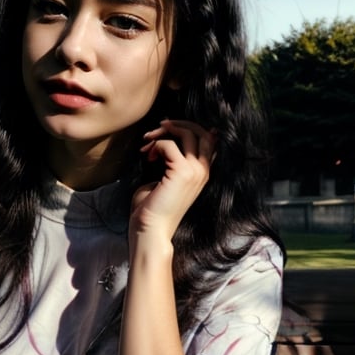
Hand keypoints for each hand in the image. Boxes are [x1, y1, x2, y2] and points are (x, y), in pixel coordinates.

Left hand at [130, 119, 216, 247]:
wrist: (151, 229)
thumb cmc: (153, 208)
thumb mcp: (165, 178)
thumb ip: (171, 160)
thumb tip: (166, 141)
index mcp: (202, 173)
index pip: (207, 138)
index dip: (189, 127)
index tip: (166, 130)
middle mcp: (203, 170)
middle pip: (200, 131)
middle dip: (177, 124)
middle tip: (156, 128)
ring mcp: (195, 171)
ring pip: (187, 133)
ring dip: (164, 131)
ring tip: (147, 140)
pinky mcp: (182, 172)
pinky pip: (169, 145)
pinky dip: (156, 145)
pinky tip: (148, 157)